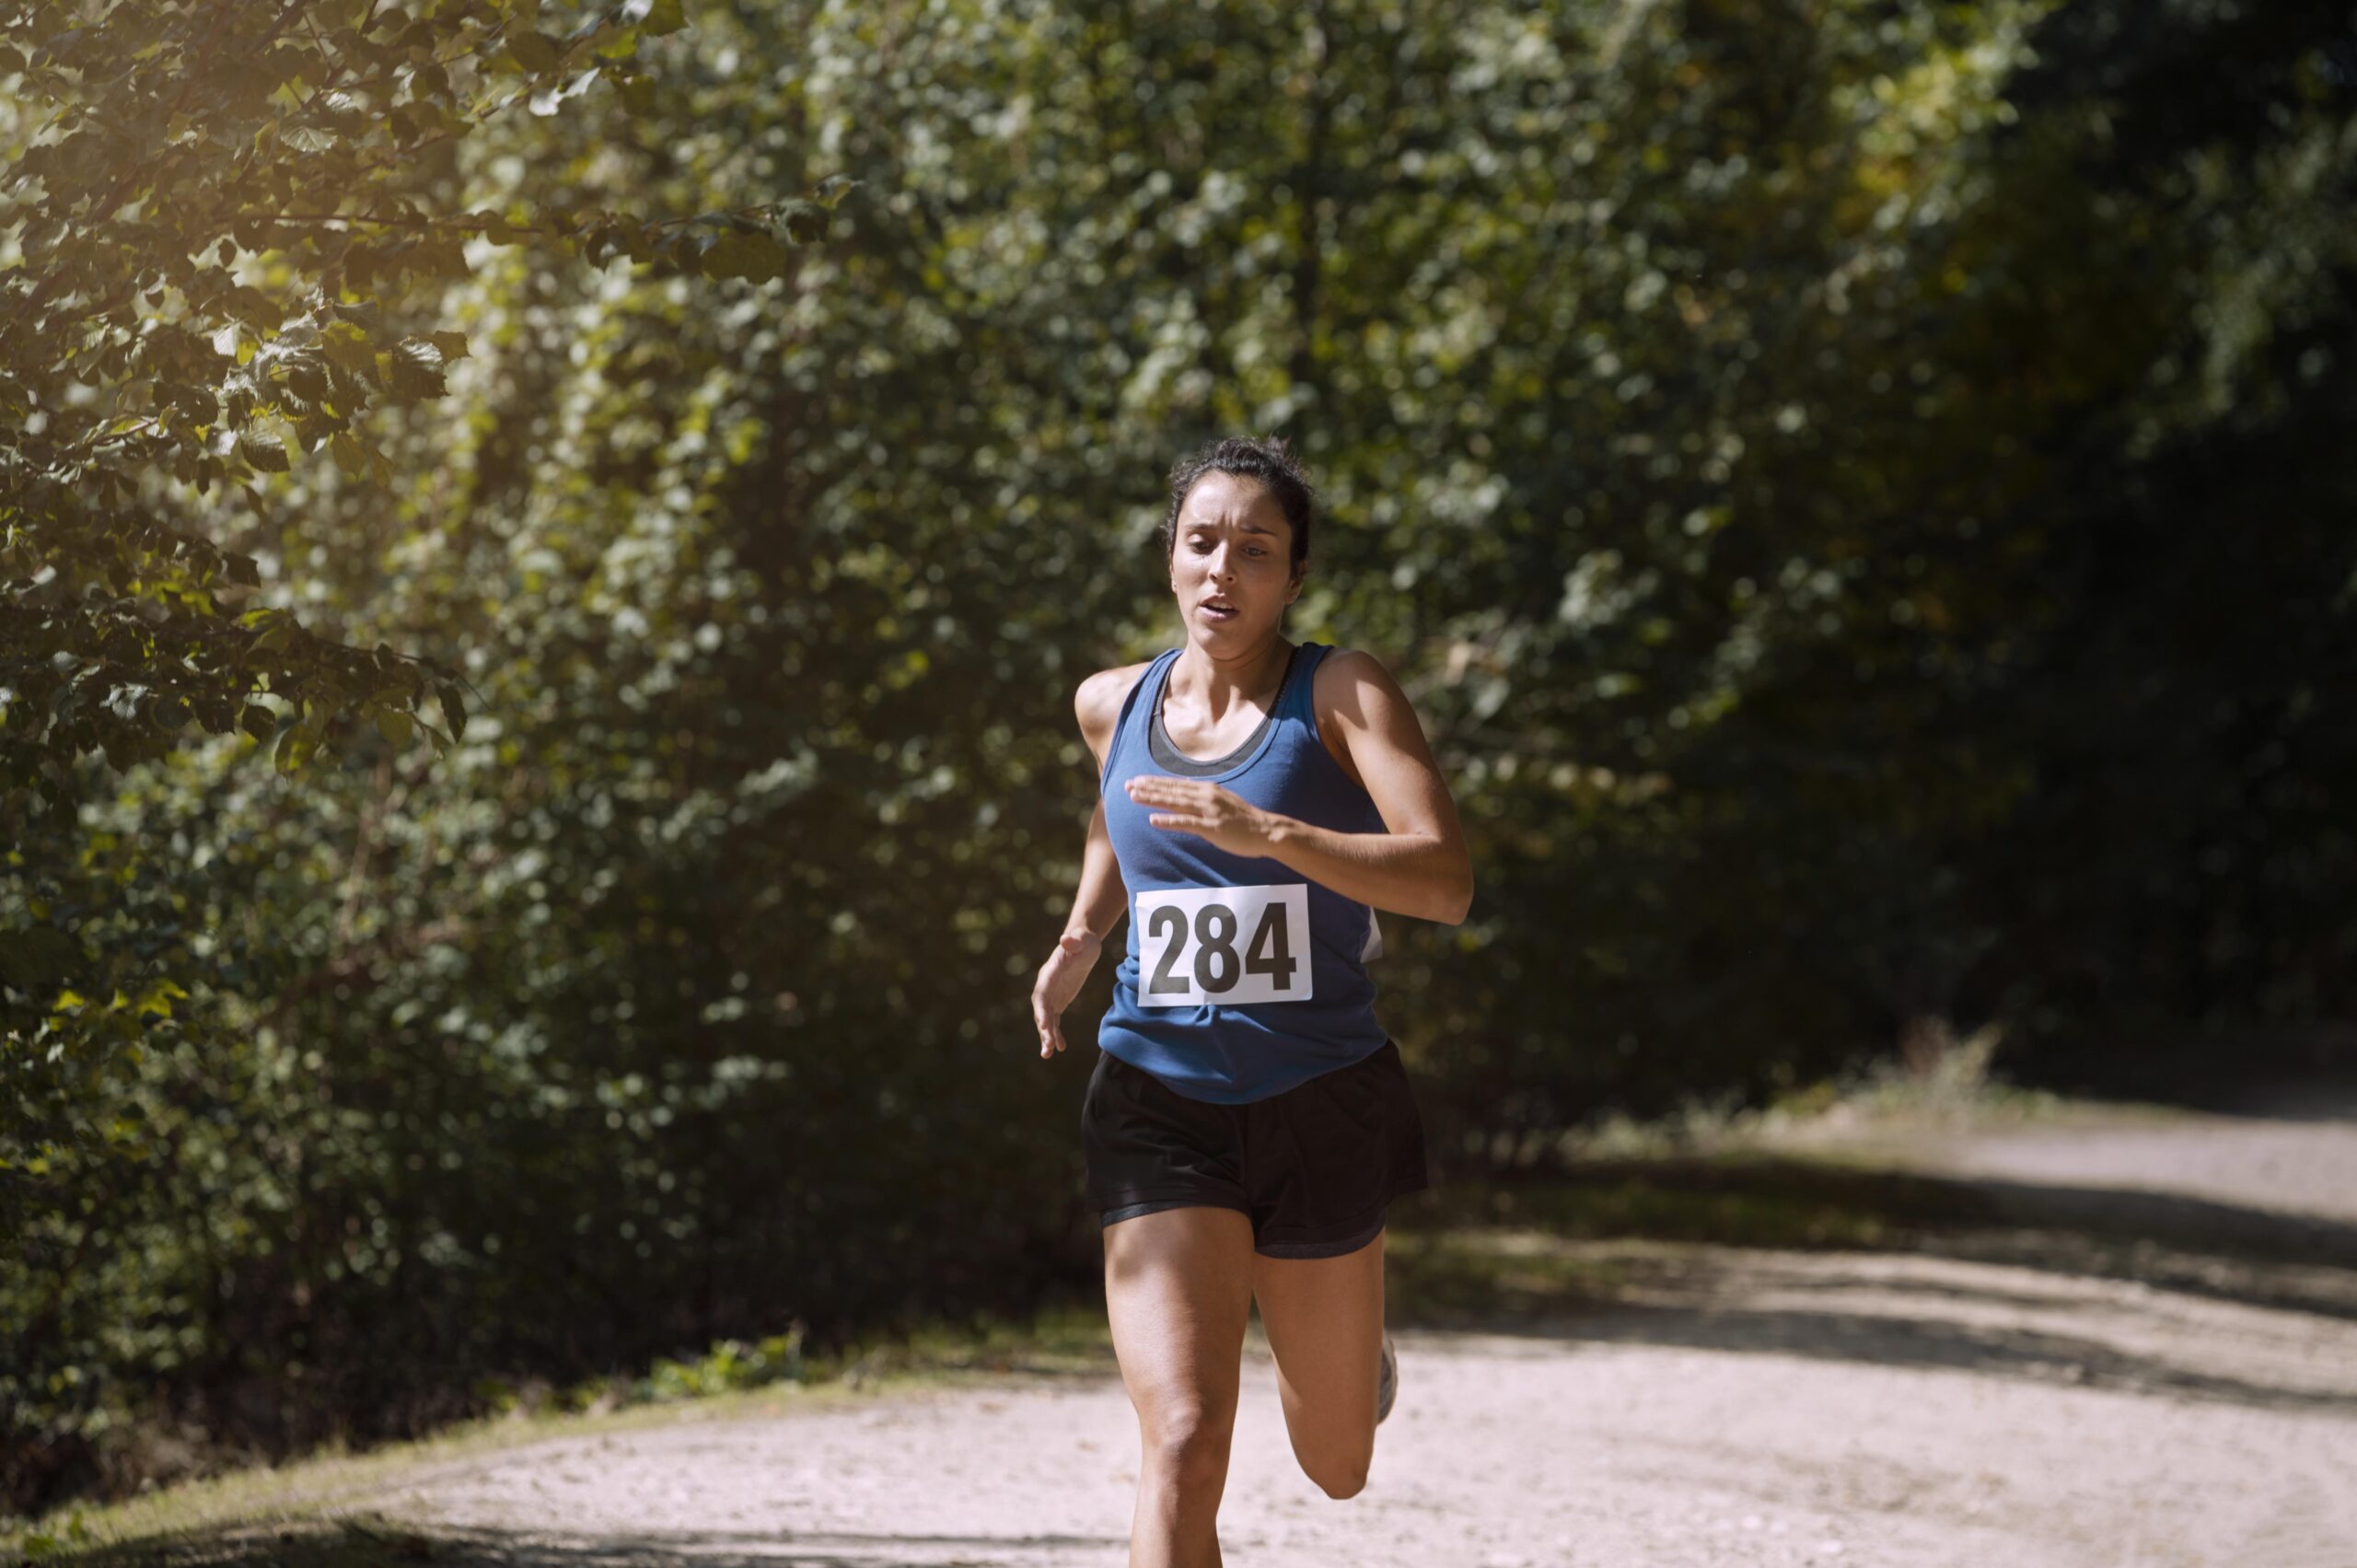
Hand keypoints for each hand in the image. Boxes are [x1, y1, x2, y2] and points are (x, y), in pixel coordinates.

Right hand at [1031, 930, 1100, 1057]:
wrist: (1083, 943)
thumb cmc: (1082, 940)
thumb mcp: (1082, 940)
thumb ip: (1073, 941)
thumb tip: (1065, 939)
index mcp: (1050, 973)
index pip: (1042, 993)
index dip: (1042, 1009)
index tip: (1044, 1024)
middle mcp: (1046, 986)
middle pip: (1041, 1010)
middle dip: (1043, 1029)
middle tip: (1047, 1046)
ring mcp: (1051, 995)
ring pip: (1046, 1019)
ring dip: (1046, 1036)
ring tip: (1048, 1054)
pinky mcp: (1058, 1001)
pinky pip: (1055, 1021)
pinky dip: (1056, 1034)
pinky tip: (1061, 1048)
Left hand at [1123, 775, 1276, 856]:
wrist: (1266, 831)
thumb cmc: (1244, 819)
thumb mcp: (1223, 800)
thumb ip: (1204, 795)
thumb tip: (1187, 789)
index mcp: (1208, 789)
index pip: (1176, 783)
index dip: (1154, 782)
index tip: (1136, 780)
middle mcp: (1206, 796)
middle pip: (1171, 790)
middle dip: (1147, 787)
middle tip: (1127, 785)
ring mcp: (1209, 811)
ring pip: (1175, 803)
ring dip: (1153, 799)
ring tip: (1134, 797)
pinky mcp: (1212, 828)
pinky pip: (1186, 823)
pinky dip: (1169, 821)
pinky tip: (1153, 820)